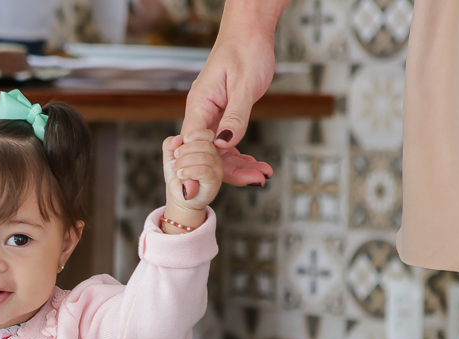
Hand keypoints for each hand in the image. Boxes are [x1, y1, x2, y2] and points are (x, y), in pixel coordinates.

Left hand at [162, 130, 222, 230]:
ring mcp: (217, 168)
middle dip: (186, 150)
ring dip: (185, 161)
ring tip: (176, 169)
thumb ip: (170, 145)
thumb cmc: (177, 177)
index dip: (195, 135)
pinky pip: (204, 171)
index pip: (208, 134)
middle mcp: (215, 156)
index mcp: (206, 147)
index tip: (182, 141)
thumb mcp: (170, 157)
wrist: (180, 198)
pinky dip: (189, 171)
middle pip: (206, 145)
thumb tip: (177, 139)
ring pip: (204, 157)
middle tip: (175, 159)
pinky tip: (181, 175)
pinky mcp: (215, 180)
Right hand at [178, 0, 284, 195]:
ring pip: (218, 151)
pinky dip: (240, 154)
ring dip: (238, 166)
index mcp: (199, 105)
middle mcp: (200, 114)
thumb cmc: (245, 50)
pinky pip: (226, 142)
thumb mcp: (244, 85)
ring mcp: (210, 116)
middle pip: (207, 153)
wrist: (249, 32)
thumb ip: (235, 116)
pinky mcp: (222, 116)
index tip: (216, 186)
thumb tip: (225, 144)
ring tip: (262, 175)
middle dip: (230, 171)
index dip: (204, 168)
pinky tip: (256, 164)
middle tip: (256, 180)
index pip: (195, 146)